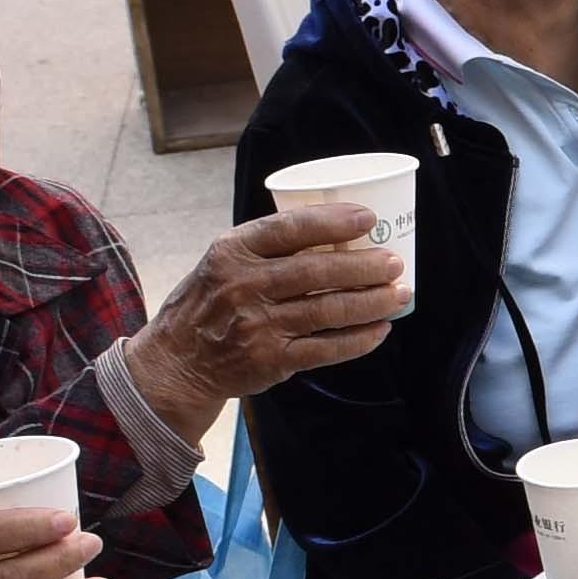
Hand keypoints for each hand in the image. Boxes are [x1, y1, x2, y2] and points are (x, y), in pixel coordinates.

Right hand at [138, 197, 410, 418]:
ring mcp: (257, 325)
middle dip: (364, 266)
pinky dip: (358, 340)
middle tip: (394, 262)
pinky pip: (325, 349)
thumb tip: (338, 232)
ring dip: (371, 302)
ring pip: (328, 311)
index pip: (289, 228)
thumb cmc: (211, 302)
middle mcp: (243, 286)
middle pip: (316, 272)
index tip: (368, 218)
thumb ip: (267, 248)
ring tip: (400, 294)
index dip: (332, 221)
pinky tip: (380, 330)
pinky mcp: (271, 360)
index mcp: (232, 251)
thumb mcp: (223, 261)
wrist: (177, 361)